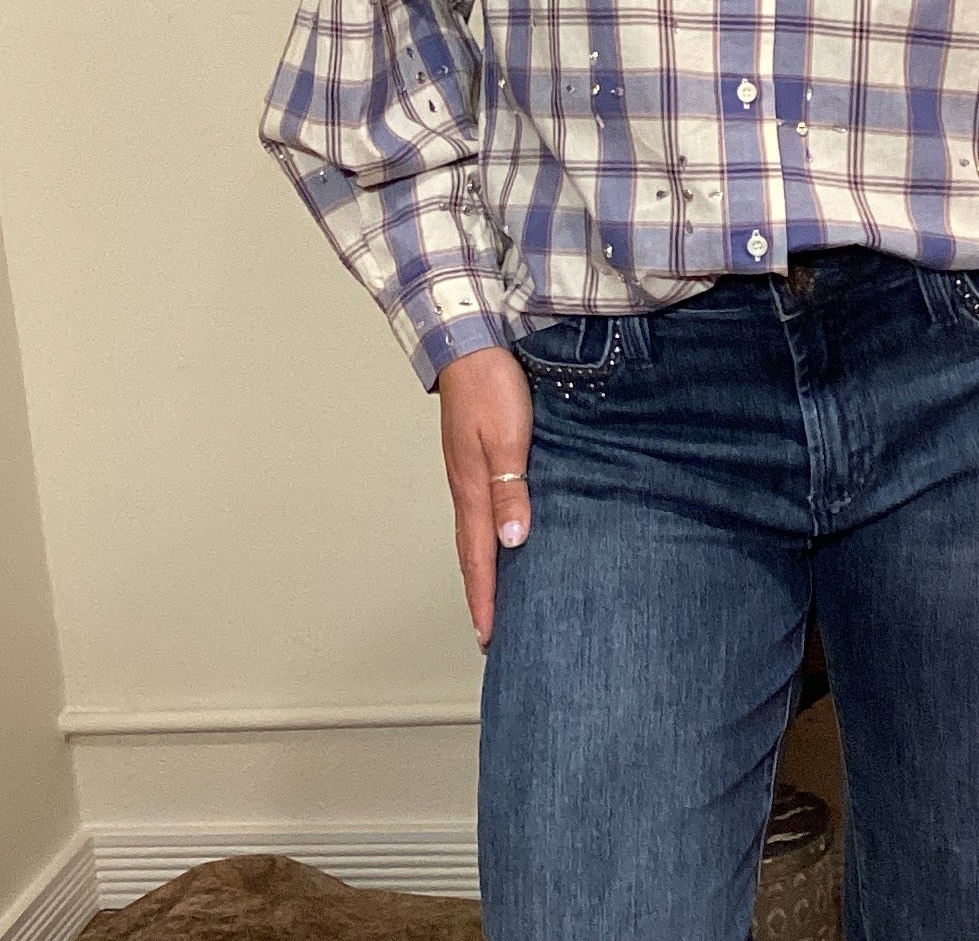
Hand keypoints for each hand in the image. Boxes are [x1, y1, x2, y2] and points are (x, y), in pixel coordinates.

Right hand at [434, 343, 533, 651]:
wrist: (468, 343)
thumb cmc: (490, 385)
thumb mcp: (507, 438)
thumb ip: (510, 490)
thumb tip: (512, 541)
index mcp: (472, 489)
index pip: (478, 557)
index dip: (485, 598)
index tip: (489, 636)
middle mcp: (465, 486)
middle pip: (470, 552)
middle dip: (480, 594)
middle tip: (488, 632)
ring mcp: (466, 471)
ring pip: (473, 532)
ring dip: (482, 568)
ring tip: (493, 596)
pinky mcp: (473, 455)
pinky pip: (478, 508)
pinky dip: (486, 535)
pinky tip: (500, 536)